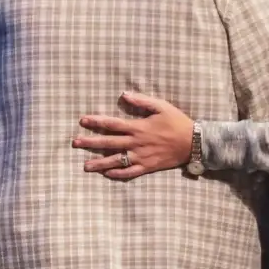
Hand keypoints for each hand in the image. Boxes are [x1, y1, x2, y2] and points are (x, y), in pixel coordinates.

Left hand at [73, 91, 195, 178]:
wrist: (193, 142)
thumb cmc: (177, 122)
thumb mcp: (161, 106)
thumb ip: (142, 101)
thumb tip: (124, 94)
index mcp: (138, 127)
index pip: (112, 124)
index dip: (96, 122)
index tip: (82, 121)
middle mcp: (136, 143)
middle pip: (108, 143)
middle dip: (90, 143)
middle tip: (75, 143)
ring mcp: (141, 156)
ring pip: (116, 160)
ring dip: (99, 163)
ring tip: (85, 166)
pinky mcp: (147, 166)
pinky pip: (130, 172)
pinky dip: (118, 174)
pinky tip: (107, 174)